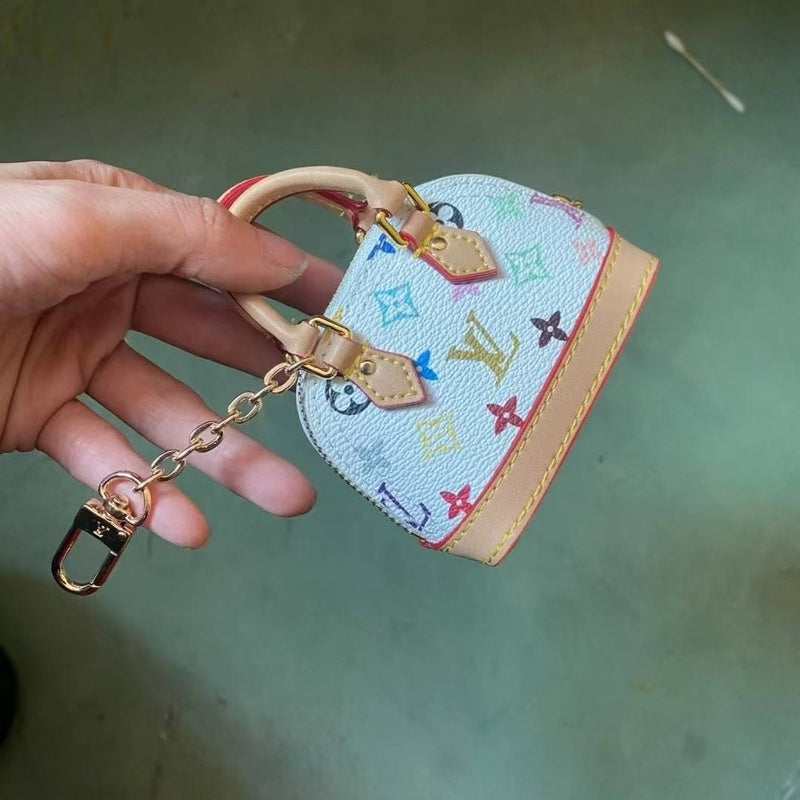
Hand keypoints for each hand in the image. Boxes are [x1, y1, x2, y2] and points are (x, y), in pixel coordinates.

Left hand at [0, 160, 341, 546]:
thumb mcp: (81, 218)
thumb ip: (188, 235)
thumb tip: (282, 262)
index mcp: (117, 226)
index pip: (221, 257)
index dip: (288, 285)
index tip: (349, 315)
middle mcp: (104, 290)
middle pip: (207, 341)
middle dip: (271, 378)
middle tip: (333, 409)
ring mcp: (74, 358)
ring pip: (168, 412)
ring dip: (226, 458)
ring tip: (287, 497)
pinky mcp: (40, 418)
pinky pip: (107, 458)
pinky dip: (146, 492)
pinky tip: (185, 526)